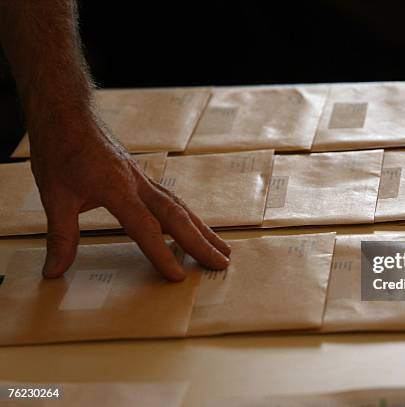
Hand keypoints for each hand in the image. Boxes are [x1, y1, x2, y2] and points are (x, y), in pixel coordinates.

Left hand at [28, 114, 230, 280]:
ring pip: (180, 207)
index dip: (162, 253)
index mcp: (117, 188)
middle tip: (222, 263)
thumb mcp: (54, 195)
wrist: (67, 114)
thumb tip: (53, 271)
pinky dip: (188, 217)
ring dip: (202, 229)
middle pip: (177, 216)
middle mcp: (138, 184)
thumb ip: (61, 235)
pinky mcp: (142, 177)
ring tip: (222, 249)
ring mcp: (144, 179)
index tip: (178, 276)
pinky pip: (172, 199)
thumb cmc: (60, 150)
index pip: (146, 227)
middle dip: (201, 242)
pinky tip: (194, 227)